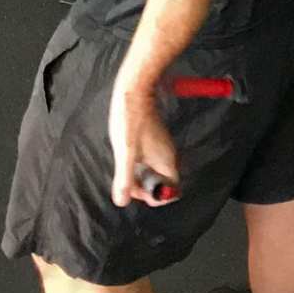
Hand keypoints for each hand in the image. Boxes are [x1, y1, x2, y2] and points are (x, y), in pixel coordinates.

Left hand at [109, 75, 181, 208]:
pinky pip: (151, 158)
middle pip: (162, 183)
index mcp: (166, 162)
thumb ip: (125, 178)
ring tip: (125, 166)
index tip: (137, 191)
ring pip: (156, 170)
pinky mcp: (155, 138)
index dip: (154, 196)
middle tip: (127, 181)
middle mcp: (168, 156)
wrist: (134, 92)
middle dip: (145, 186)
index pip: (171, 192)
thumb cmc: (131, 120)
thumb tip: (122, 201)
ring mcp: (163, 147)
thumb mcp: (125, 153)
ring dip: (141, 174)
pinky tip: (127, 154)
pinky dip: (140, 162)